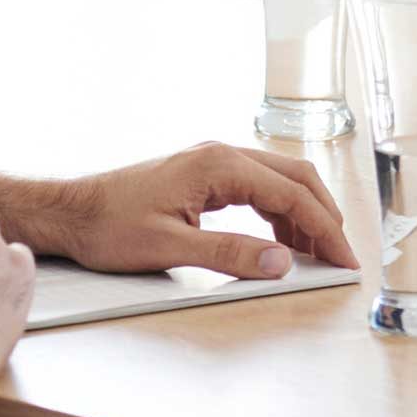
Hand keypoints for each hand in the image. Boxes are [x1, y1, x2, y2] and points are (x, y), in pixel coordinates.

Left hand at [43, 142, 360, 277]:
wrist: (71, 212)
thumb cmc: (109, 226)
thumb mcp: (170, 247)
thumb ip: (229, 253)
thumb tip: (281, 262)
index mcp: (218, 165)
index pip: (291, 194)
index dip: (324, 229)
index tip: (345, 259)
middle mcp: (221, 155)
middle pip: (295, 178)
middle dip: (324, 216)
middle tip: (342, 255)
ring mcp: (213, 163)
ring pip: (279, 181)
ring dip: (303, 215)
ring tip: (316, 253)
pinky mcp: (204, 176)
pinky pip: (257, 188)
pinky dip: (278, 213)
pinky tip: (280, 240)